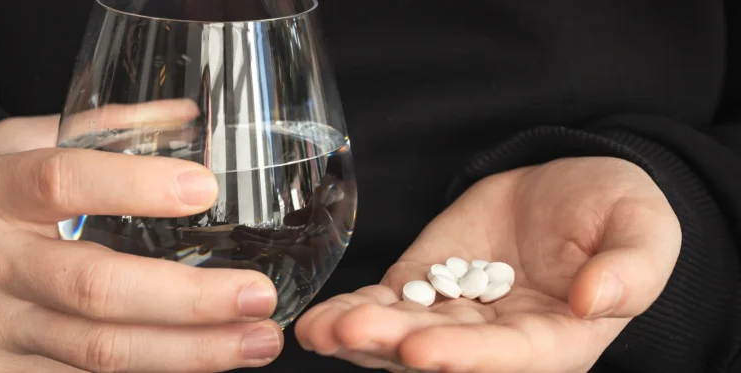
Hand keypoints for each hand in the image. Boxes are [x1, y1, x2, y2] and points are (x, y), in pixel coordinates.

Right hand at [0, 99, 283, 372]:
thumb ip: (93, 134)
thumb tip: (184, 118)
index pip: (61, 183)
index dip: (134, 186)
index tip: (204, 188)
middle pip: (95, 290)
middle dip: (188, 300)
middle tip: (258, 296)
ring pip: (97, 353)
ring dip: (186, 354)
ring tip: (253, 342)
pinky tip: (196, 368)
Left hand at [294, 157, 681, 372]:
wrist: (570, 187)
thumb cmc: (618, 211)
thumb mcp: (643, 229)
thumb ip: (631, 269)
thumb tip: (596, 300)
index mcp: (557, 340)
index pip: (510, 357)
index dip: (467, 357)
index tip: (422, 349)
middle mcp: (499, 340)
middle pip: (444, 352)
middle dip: (393, 345)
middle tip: (349, 332)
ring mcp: (457, 315)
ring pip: (404, 335)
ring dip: (360, 335)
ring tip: (318, 329)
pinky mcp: (425, 286)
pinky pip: (386, 304)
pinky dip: (353, 309)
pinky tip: (318, 317)